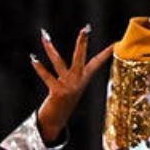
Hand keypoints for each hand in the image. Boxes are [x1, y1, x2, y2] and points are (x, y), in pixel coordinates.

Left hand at [31, 26, 113, 143]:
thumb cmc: (64, 99)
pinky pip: (48, 76)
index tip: (116, 44)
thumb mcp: (71, 85)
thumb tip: (68, 60)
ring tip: (45, 38)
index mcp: (83, 78)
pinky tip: (33, 59)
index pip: (97, 62)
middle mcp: (78, 81)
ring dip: (50, 50)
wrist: (57, 120)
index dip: (106, 53)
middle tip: (84, 29)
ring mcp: (68, 86)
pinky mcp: (58, 92)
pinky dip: (40, 68)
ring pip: (58, 63)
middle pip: (80, 57)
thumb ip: (72, 73)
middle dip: (82, 42)